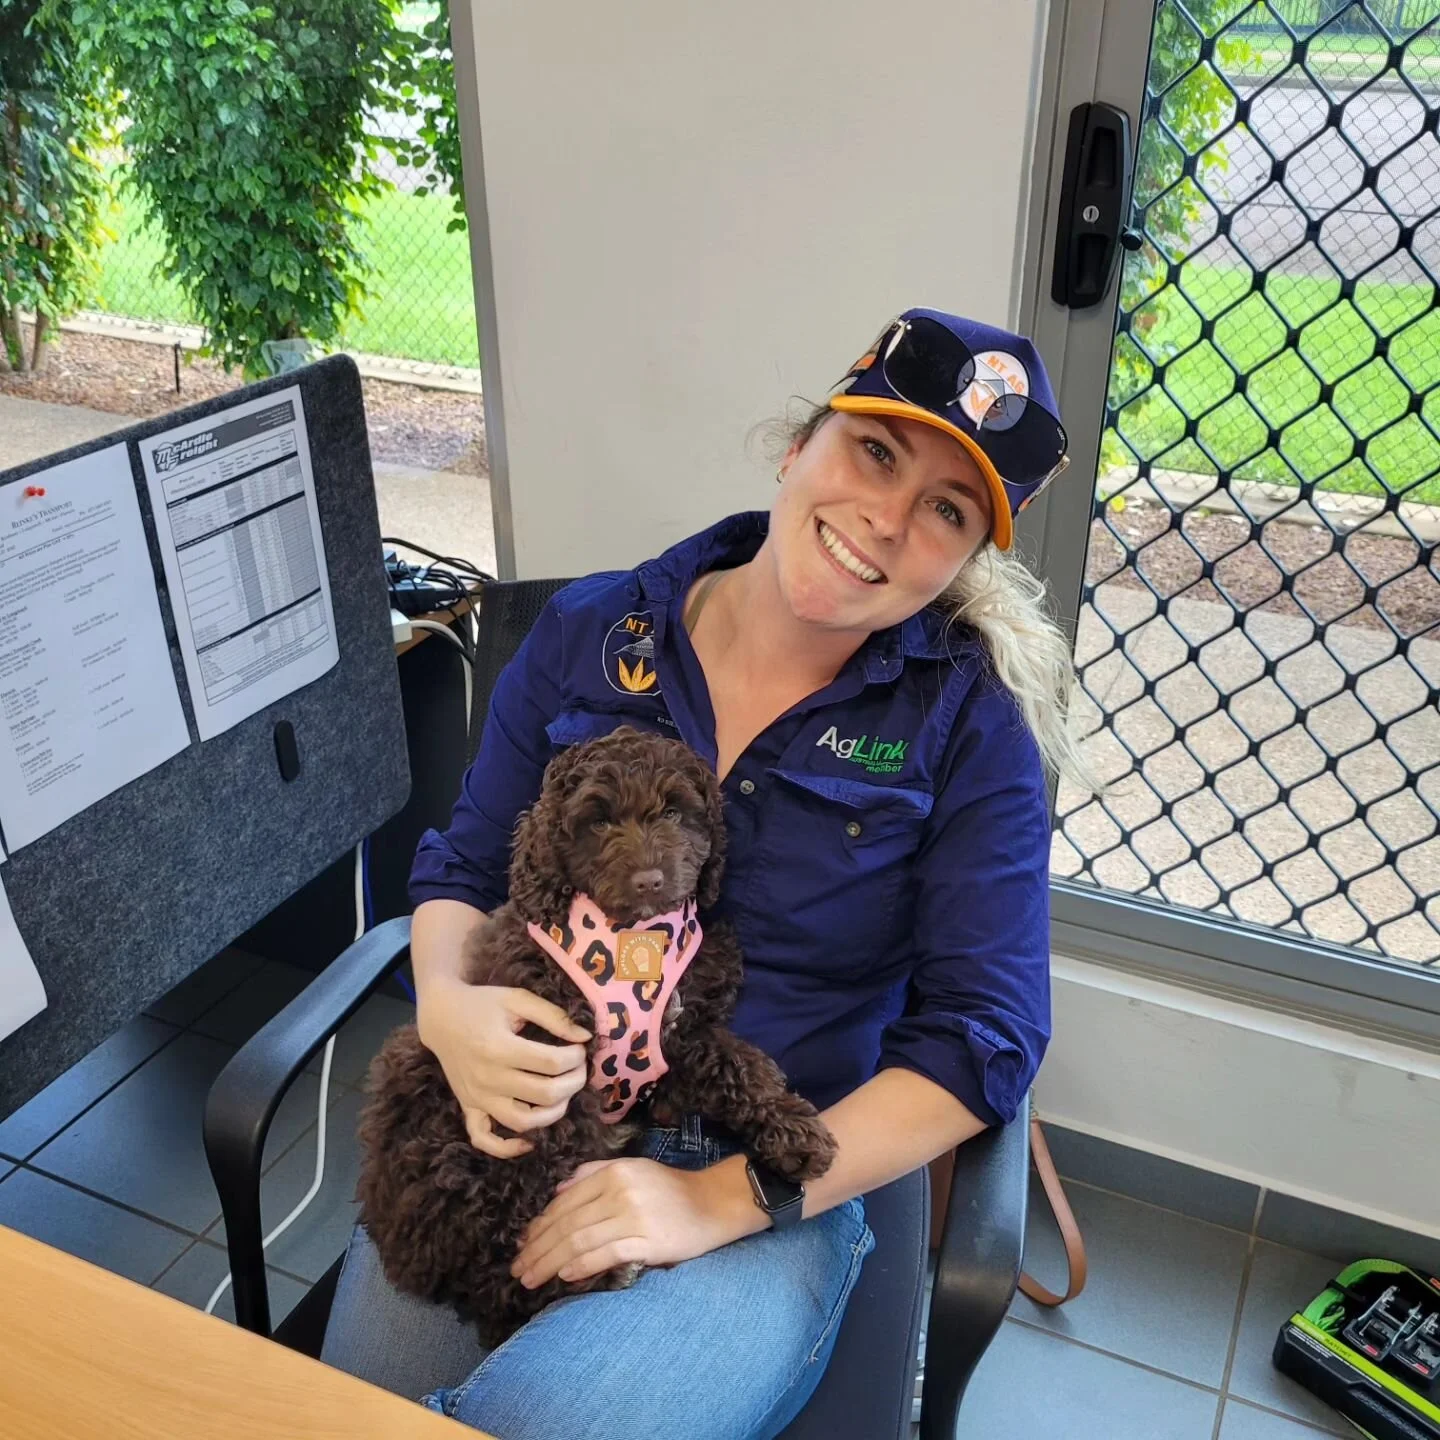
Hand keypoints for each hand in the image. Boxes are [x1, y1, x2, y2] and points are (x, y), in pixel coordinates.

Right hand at [417, 981, 590, 1158]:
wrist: (442, 1017)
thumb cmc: (482, 1003)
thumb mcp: (518, 999)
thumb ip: (553, 1016)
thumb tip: (585, 1036)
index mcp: (499, 1047)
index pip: (552, 1063)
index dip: (575, 1057)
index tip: (580, 1048)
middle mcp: (487, 1078)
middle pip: (544, 1094)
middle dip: (573, 1083)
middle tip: (579, 1069)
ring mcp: (476, 1097)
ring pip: (522, 1122)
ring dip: (552, 1113)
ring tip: (563, 1094)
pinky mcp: (468, 1107)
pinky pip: (484, 1138)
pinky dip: (507, 1147)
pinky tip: (528, 1141)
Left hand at [512, 1156, 761, 1289]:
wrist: (714, 1203)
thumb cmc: (670, 1190)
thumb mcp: (632, 1170)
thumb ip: (593, 1175)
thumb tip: (556, 1192)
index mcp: (613, 1172)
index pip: (564, 1202)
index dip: (538, 1226)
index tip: (522, 1245)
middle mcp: (620, 1190)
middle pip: (566, 1223)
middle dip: (537, 1249)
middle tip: (518, 1269)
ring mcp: (634, 1215)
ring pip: (580, 1240)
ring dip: (550, 1262)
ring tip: (531, 1279)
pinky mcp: (649, 1240)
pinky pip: (607, 1253)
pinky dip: (582, 1265)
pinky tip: (566, 1277)